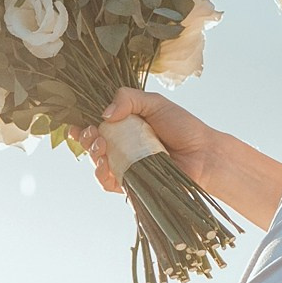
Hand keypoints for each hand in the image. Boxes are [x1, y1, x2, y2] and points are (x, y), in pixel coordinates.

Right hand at [84, 88, 218, 194]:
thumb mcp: (155, 103)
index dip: (82, 125)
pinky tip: (106, 169)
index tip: (78, 124)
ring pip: (97, 164)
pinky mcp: (131, 183)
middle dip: (88, 140)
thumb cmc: (182, 127)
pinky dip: (102, 177)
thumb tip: (105, 114)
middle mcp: (122, 145)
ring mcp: (125, 165)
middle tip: (97, 136)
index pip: (95, 124)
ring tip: (103, 151)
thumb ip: (128, 98)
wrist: (203, 154)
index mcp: (124, 125)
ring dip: (93, 157)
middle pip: (92, 144)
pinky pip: (108, 184)